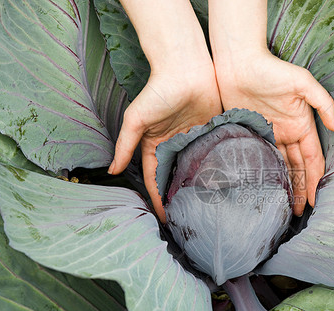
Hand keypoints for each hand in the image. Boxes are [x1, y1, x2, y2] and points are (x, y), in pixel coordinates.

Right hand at [108, 63, 221, 221]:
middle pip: (176, 177)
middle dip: (179, 197)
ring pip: (196, 169)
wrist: (186, 67)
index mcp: (155, 145)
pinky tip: (222, 185)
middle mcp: (174, 145)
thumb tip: (111, 170)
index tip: (163, 219)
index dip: (158, 198)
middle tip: (187, 220)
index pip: (155, 178)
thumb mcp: (136, 119)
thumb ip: (125, 145)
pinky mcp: (211, 131)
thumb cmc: (157, 91)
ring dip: (199, 186)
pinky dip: (216, 169)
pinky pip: (213, 154)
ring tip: (206, 209)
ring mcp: (193, 139)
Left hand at [214, 49, 333, 215]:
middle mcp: (288, 133)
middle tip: (298, 212)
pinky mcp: (252, 133)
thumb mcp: (303, 82)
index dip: (315, 179)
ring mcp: (270, 134)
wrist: (239, 62)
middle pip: (297, 168)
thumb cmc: (272, 69)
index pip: (312, 159)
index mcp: (302, 125)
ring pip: (281, 166)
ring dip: (285, 186)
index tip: (315, 199)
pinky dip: (266, 173)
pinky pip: (262, 158)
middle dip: (300, 189)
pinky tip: (265, 188)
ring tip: (284, 207)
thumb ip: (322, 103)